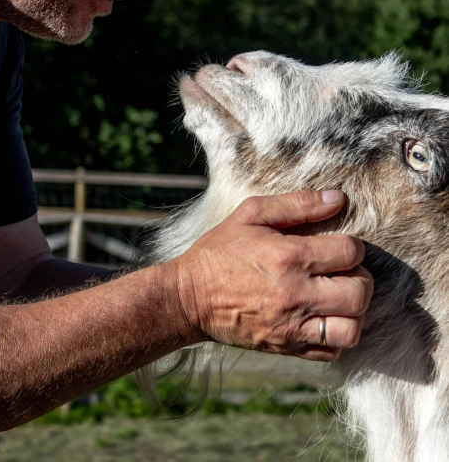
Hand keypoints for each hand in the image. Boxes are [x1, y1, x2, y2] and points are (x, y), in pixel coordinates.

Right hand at [173, 190, 372, 360]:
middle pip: (360, 292)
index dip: (352, 246)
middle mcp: (296, 294)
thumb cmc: (221, 251)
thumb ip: (298, 203)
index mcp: (290, 256)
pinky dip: (337, 336)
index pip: (351, 252)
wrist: (190, 297)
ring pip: (352, 328)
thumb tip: (338, 198)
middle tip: (345, 272)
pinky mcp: (287, 348)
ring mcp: (293, 326)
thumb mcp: (252, 214)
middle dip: (361, 278)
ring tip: (339, 298)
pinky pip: (332, 351)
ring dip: (353, 312)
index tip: (339, 247)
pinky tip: (324, 318)